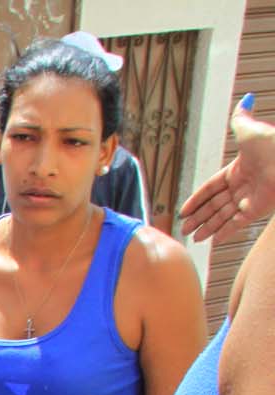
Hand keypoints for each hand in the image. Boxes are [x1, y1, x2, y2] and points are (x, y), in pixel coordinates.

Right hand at [180, 97, 274, 241]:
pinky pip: (236, 224)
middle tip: (184, 229)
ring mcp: (250, 200)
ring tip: (193, 238)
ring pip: (223, 217)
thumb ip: (241, 119)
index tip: (183, 210)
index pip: (211, 187)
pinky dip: (224, 232)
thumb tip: (246, 99)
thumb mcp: (250, 130)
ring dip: (208, 228)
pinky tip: (212, 241)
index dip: (196, 199)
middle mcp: (243, 187)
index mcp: (237, 170)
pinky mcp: (257, 211)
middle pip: (214, 205)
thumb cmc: (273, 144)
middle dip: (198, 217)